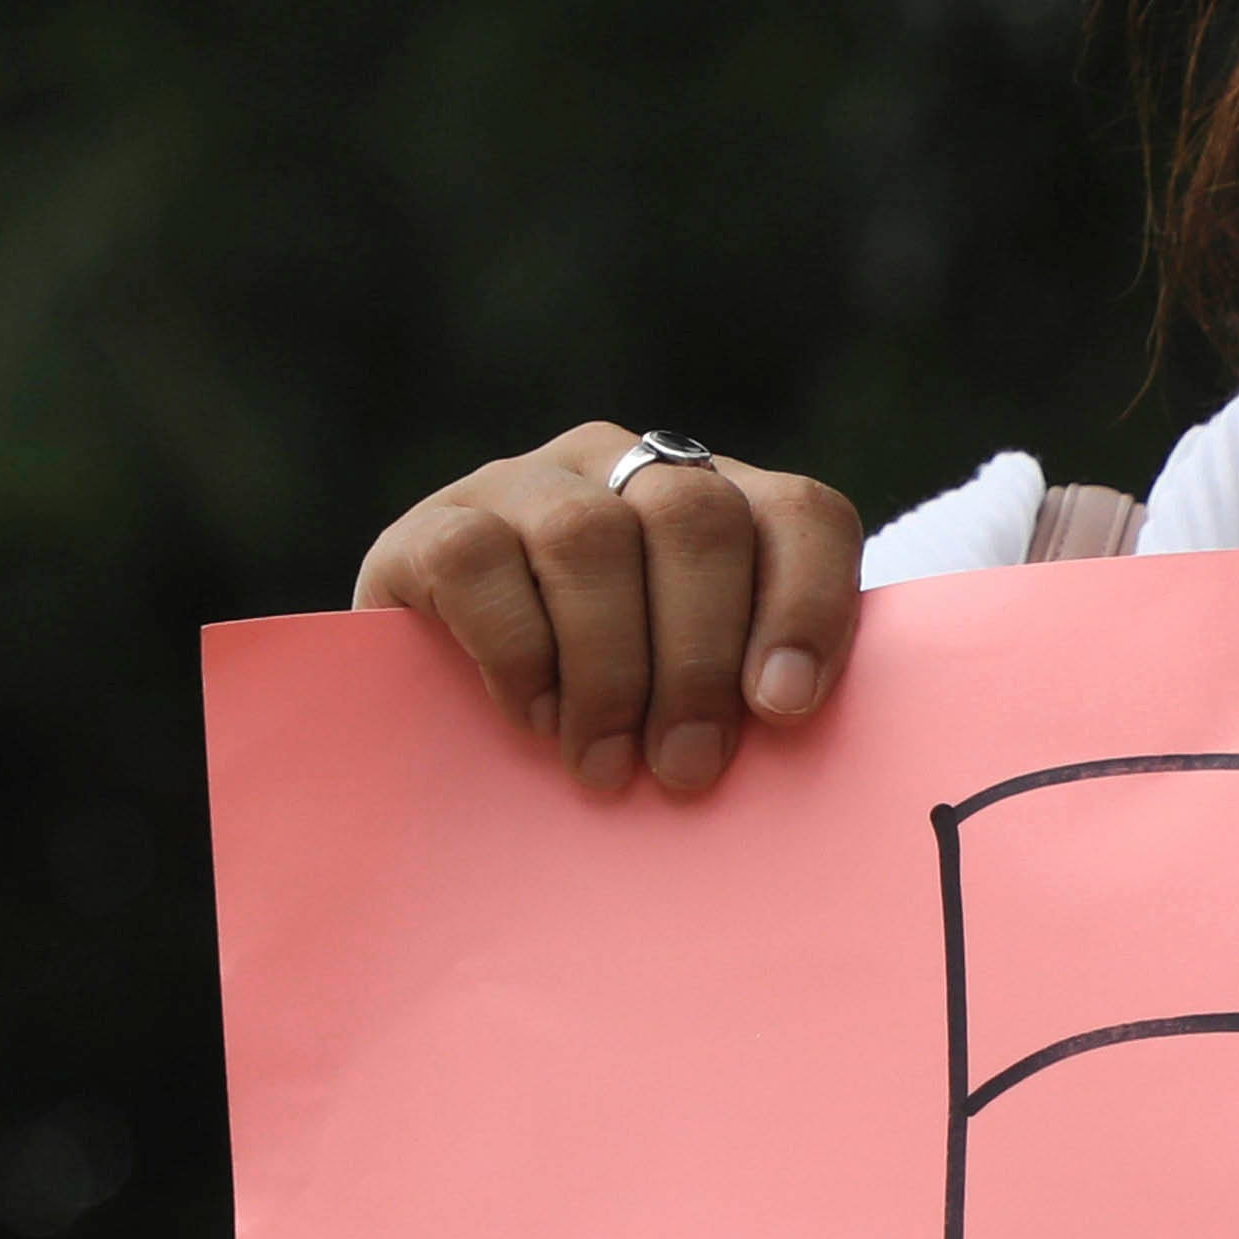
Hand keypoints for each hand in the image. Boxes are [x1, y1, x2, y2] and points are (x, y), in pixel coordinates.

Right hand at [355, 426, 865, 802]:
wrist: (435, 722)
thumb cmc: (592, 723)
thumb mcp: (677, 703)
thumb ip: (737, 698)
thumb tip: (781, 741)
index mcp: (714, 505)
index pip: (799, 514)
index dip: (807, 603)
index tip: (784, 706)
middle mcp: (624, 471)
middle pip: (695, 518)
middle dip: (697, 658)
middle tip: (684, 767)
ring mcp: (526, 485)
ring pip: (590, 535)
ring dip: (609, 668)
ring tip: (604, 763)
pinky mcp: (432, 525)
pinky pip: (479, 560)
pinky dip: (517, 651)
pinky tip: (533, 717)